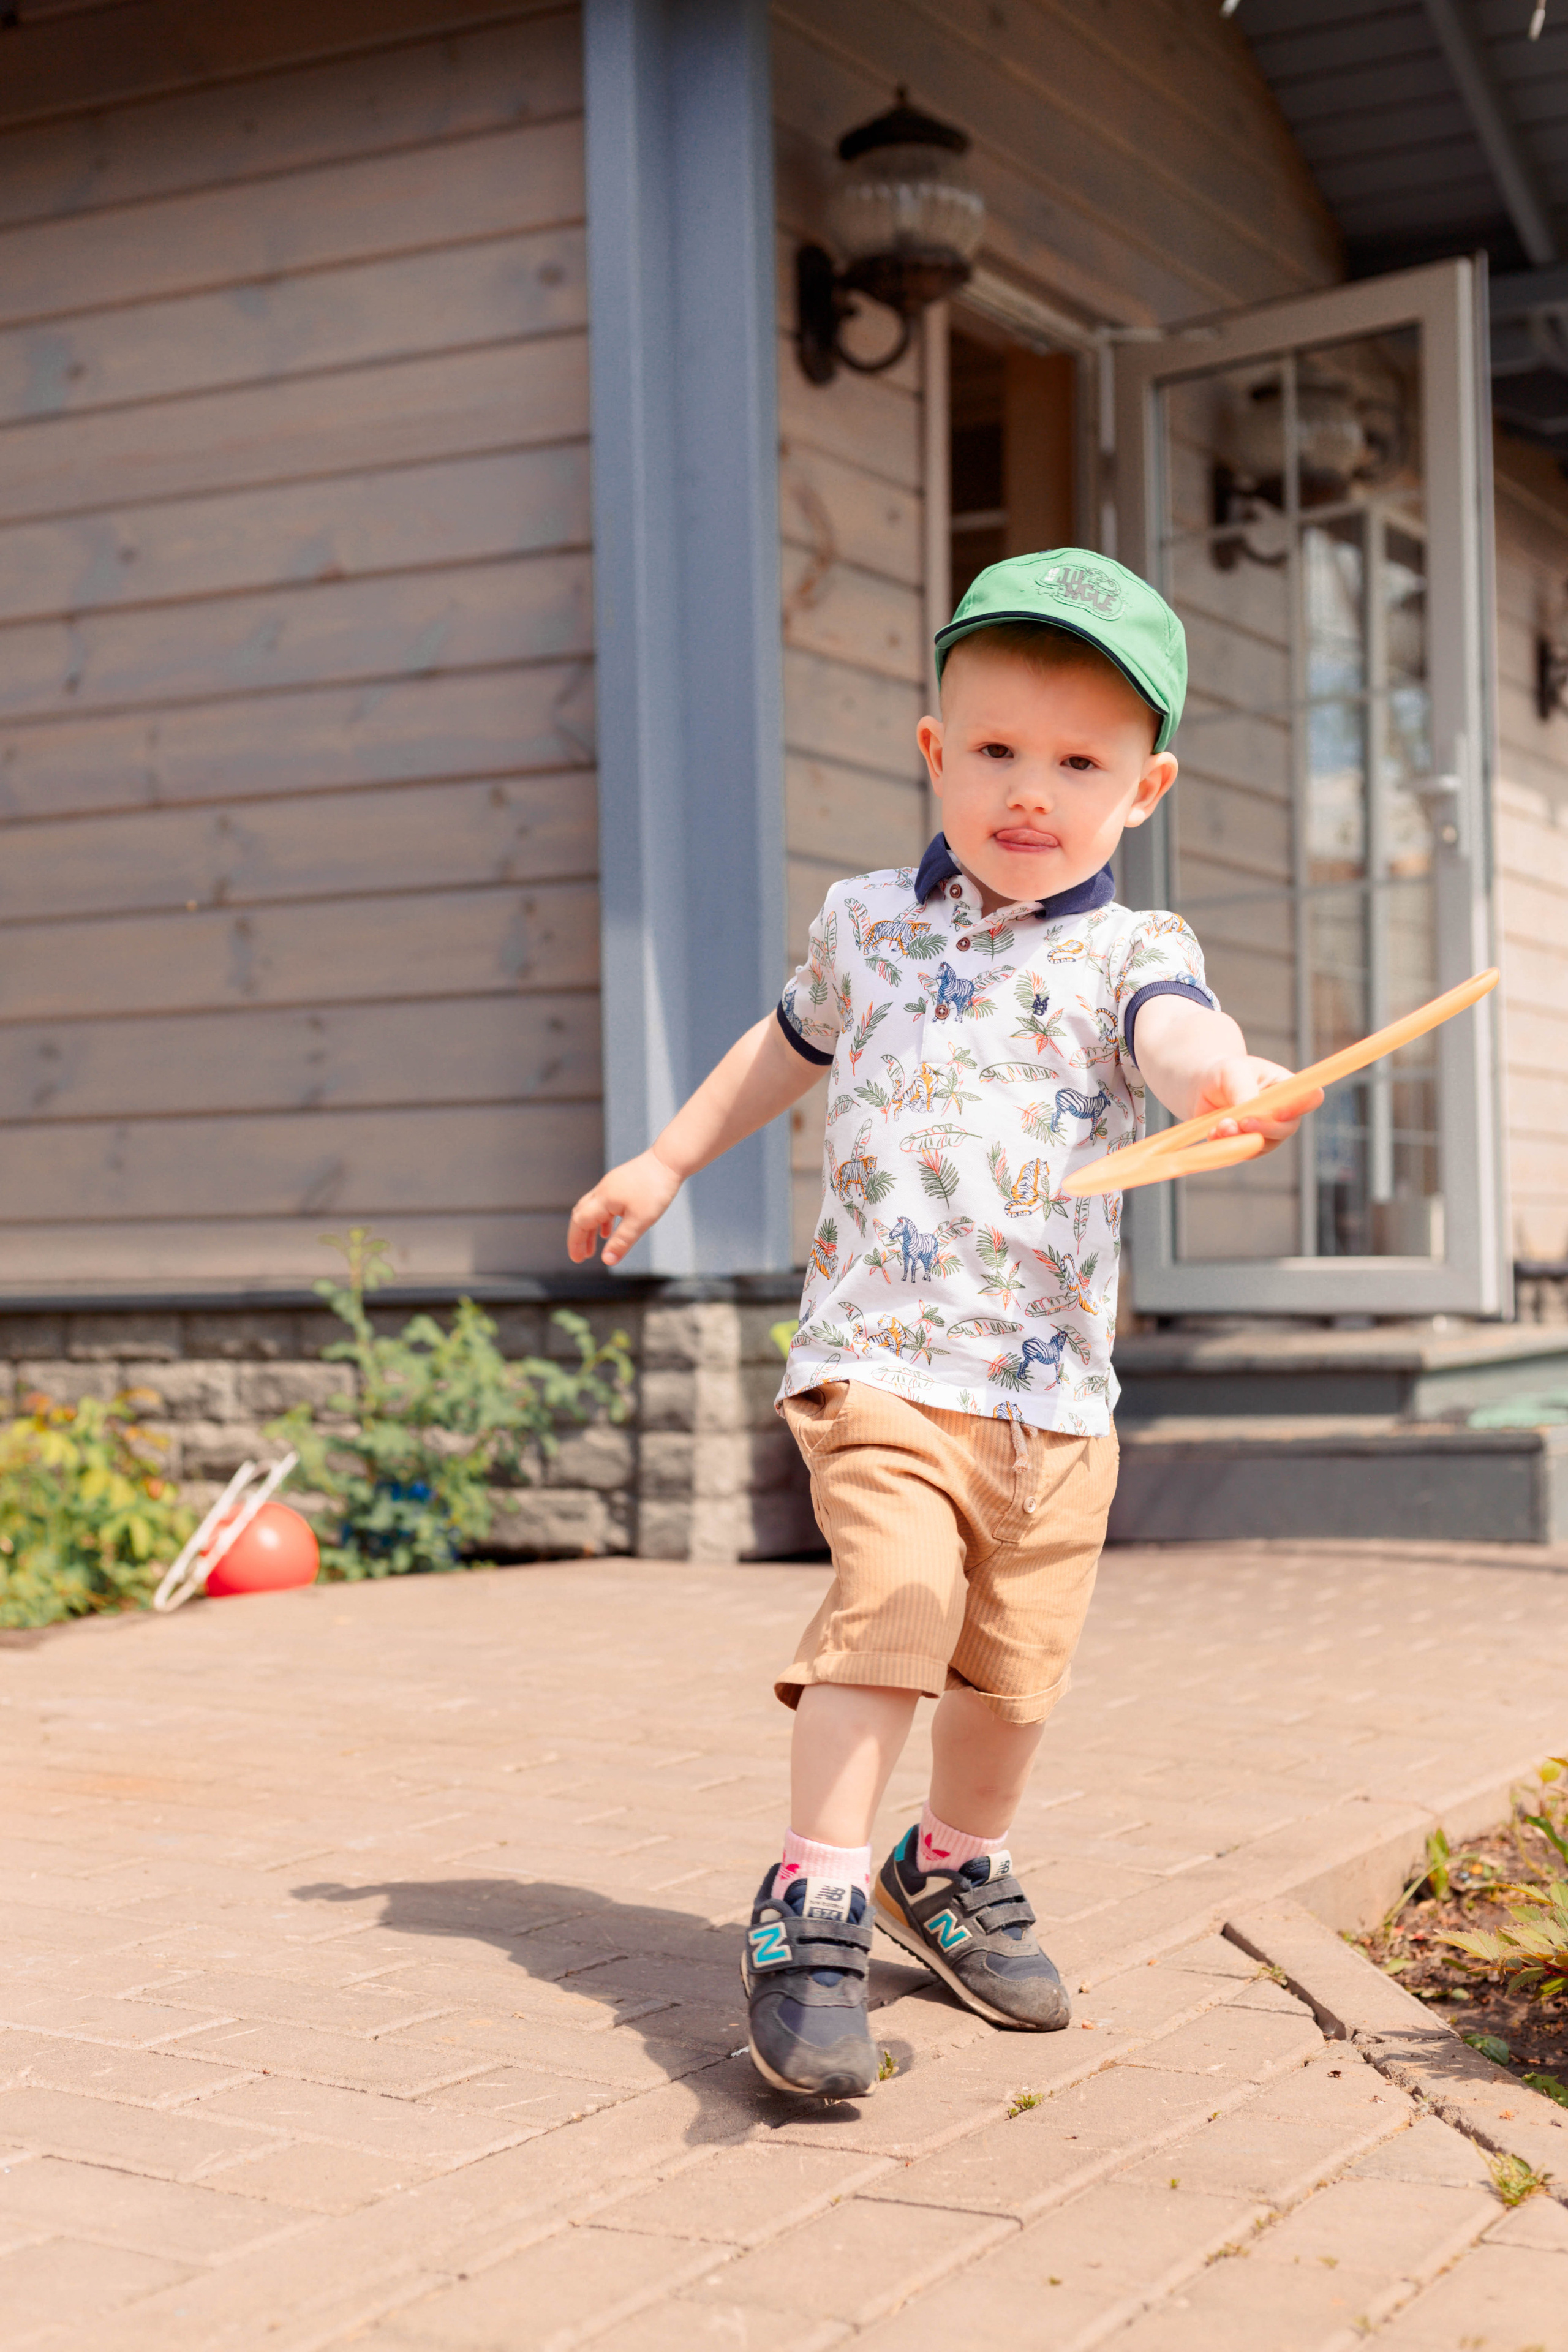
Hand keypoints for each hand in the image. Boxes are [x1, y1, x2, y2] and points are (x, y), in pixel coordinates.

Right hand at [567, 1147, 682, 1266]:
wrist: (669, 1160)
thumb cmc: (656, 1188)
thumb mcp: (640, 1221)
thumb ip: (622, 1242)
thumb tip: (607, 1261)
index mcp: (603, 1199)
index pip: (579, 1223)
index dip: (575, 1242)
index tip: (577, 1259)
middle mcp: (602, 1190)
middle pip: (581, 1215)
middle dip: (579, 1237)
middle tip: (582, 1256)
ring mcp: (610, 1185)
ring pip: (592, 1210)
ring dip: (590, 1229)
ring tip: (593, 1248)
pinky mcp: (620, 1183)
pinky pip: (604, 1204)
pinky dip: (602, 1220)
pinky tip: (608, 1230)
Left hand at [1192, 1057, 1323, 1154]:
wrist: (1203, 1089)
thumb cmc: (1224, 1073)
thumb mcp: (1232, 1072)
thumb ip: (1243, 1091)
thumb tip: (1248, 1115)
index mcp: (1287, 1087)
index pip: (1311, 1097)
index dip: (1301, 1106)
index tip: (1279, 1111)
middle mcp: (1285, 1112)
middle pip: (1288, 1128)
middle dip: (1264, 1128)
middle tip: (1242, 1122)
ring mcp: (1269, 1132)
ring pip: (1265, 1144)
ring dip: (1241, 1137)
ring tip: (1219, 1126)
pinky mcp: (1251, 1146)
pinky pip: (1245, 1152)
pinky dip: (1228, 1145)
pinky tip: (1213, 1133)